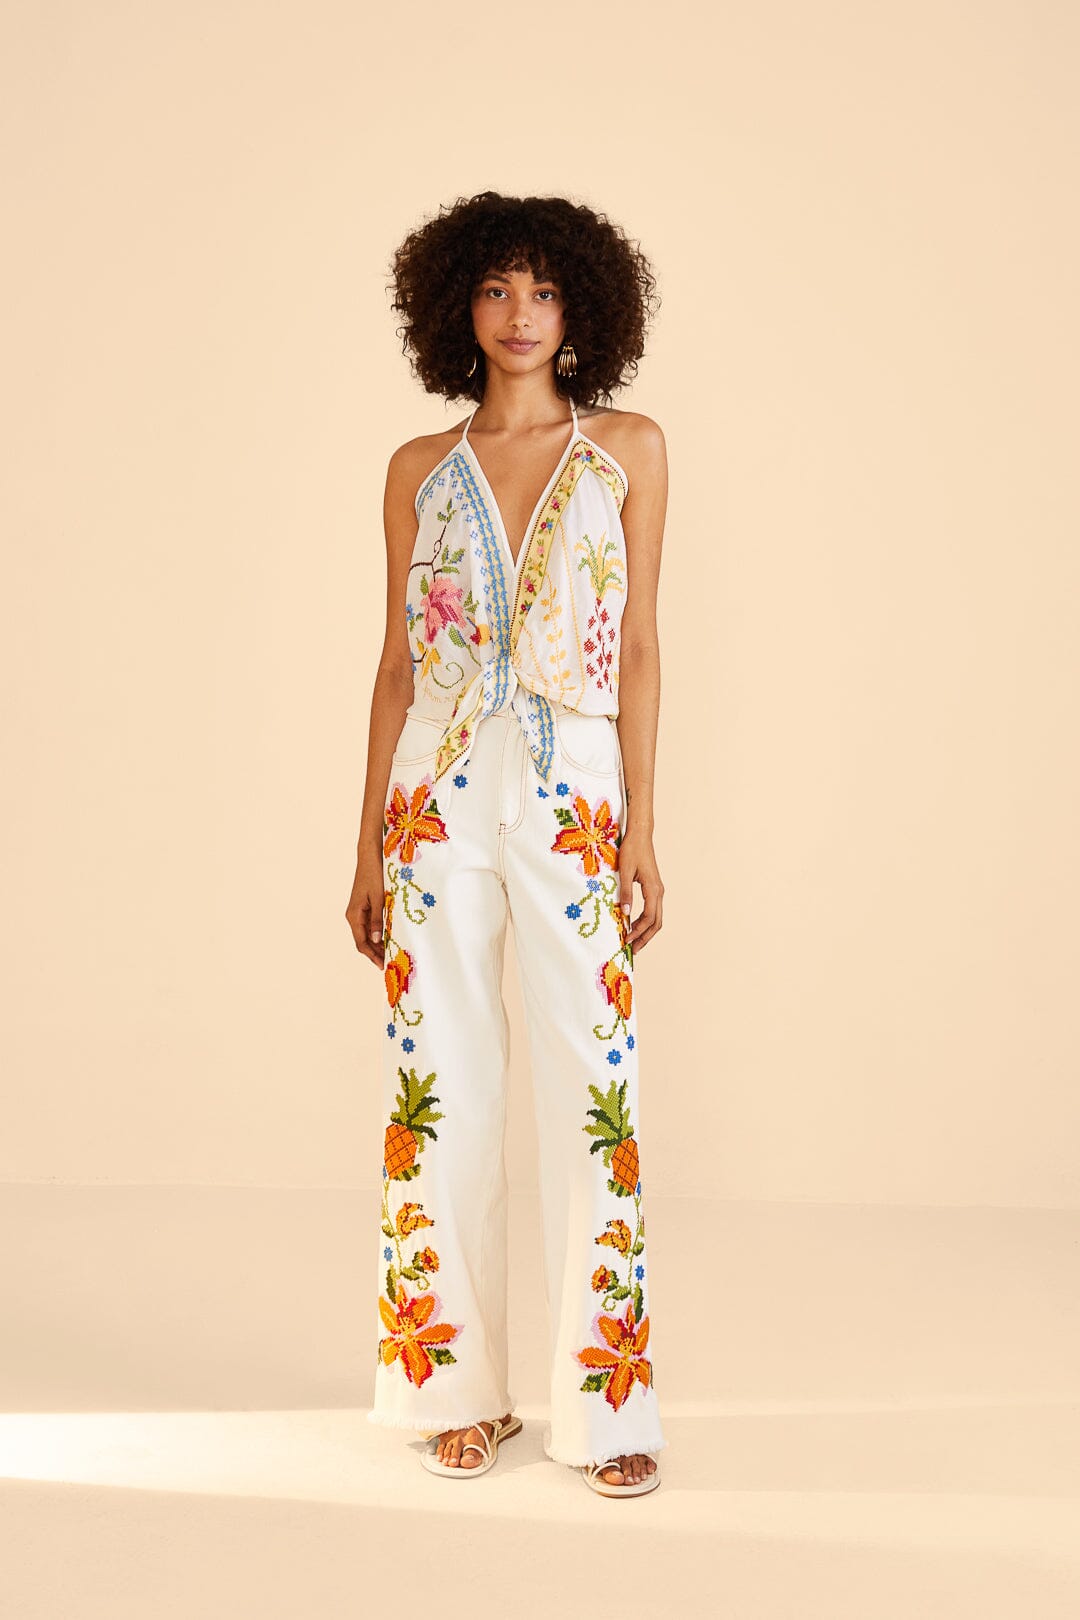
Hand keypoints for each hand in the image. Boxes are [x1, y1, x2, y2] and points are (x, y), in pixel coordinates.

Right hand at [346, 847, 386, 967]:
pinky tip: (387, 937)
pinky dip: (377, 934)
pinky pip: (368, 925)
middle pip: (362, 940)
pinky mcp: (363, 906)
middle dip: (374, 952)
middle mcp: (353, 915)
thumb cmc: (374, 875)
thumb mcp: (379, 898)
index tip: (382, 965)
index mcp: (354, 915)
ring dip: (376, 944)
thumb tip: (377, 940)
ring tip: (389, 953)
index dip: (372, 955)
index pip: (362, 942)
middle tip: (388, 962)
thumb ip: (377, 919)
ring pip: (366, 934)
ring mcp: (357, 911)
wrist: (370, 857)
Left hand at [617, 829, 663, 951]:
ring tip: (634, 942)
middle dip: (645, 938)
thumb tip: (624, 913)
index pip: (649, 918)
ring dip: (646, 931)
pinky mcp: (653, 888)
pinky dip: (645, 921)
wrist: (641, 835)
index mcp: (653, 889)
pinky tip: (634, 925)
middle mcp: (659, 892)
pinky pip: (653, 910)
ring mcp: (658, 890)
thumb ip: (625, 892)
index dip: (638, 931)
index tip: (626, 940)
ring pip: (656, 917)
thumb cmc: (632, 850)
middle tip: (633, 950)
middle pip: (656, 922)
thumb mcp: (625, 871)